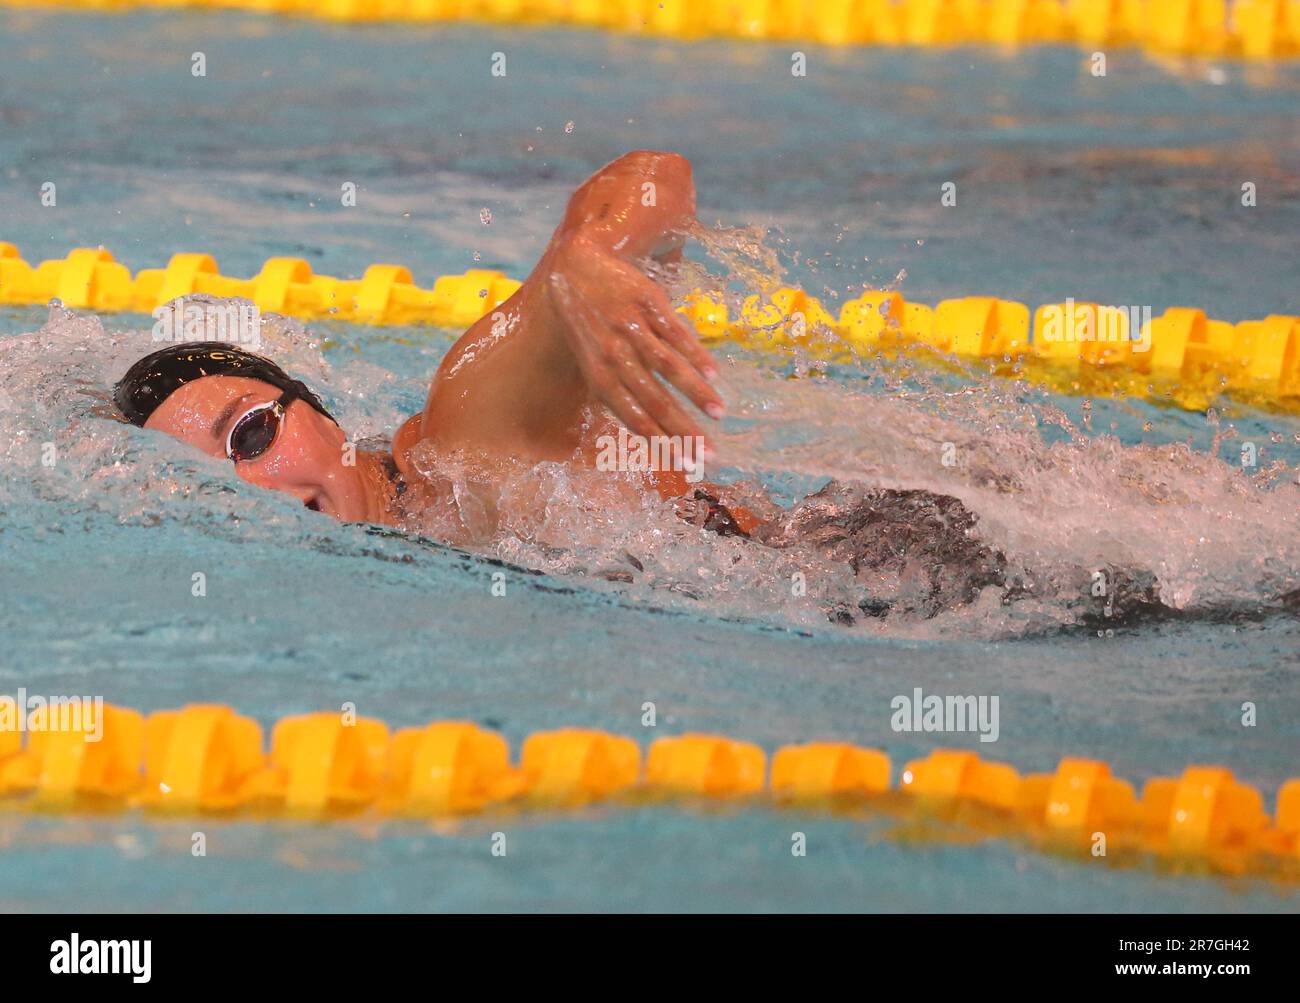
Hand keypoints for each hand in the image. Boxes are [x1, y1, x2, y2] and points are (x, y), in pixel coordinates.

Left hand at [546, 234, 723, 450]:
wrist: (578, 268)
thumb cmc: (589, 327)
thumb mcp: (593, 363)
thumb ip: (618, 394)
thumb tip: (649, 432)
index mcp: (601, 379)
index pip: (635, 420)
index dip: (663, 445)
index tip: (689, 466)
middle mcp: (616, 357)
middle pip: (654, 401)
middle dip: (684, 431)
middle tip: (710, 454)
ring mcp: (633, 330)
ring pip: (667, 368)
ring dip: (695, 393)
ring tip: (719, 414)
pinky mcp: (648, 304)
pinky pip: (675, 334)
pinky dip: (695, 356)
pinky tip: (714, 375)